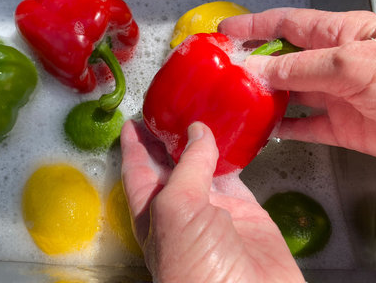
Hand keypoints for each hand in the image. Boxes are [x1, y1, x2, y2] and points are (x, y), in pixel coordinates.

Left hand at [120, 120, 303, 282]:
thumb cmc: (195, 265)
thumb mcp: (176, 209)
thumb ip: (186, 168)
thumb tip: (197, 132)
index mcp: (152, 213)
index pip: (137, 172)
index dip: (133, 147)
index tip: (131, 123)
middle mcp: (180, 210)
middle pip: (168, 166)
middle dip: (165, 139)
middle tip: (167, 110)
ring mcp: (213, 211)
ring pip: (203, 166)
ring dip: (200, 141)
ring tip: (198, 112)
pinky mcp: (245, 211)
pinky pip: (235, 175)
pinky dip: (233, 155)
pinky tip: (231, 135)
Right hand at [218, 8, 375, 157]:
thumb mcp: (352, 65)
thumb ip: (301, 67)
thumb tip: (256, 68)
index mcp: (340, 34)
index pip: (287, 24)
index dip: (254, 25)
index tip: (225, 32)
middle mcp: (334, 63)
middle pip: (284, 60)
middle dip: (253, 63)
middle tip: (222, 72)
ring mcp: (337, 96)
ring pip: (290, 95)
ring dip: (263, 98)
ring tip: (234, 101)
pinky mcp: (342, 128)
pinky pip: (304, 127)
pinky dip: (283, 130)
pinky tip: (263, 131)